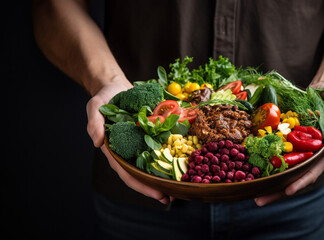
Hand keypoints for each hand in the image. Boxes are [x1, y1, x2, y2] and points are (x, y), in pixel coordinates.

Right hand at [86, 79, 173, 204]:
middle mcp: (129, 149)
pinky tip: (183, 162)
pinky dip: (171, 154)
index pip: (127, 172)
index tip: (157, 194)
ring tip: (180, 186)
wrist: (117, 86)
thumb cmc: (104, 98)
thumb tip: (97, 142)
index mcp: (115, 149)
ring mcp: (141, 142)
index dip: (142, 185)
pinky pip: (161, 146)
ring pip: (153, 163)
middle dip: (156, 187)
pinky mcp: (151, 133)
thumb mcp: (95, 107)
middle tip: (173, 198)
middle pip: (143, 173)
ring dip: (165, 175)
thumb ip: (94, 123)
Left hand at [254, 83, 323, 205]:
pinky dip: (263, 161)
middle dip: (276, 190)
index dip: (300, 182)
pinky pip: (273, 152)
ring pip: (280, 169)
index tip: (287, 191)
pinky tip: (248, 168)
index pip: (311, 172)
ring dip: (266, 181)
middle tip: (258, 201)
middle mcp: (308, 155)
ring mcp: (296, 148)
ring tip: (250, 192)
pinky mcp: (286, 139)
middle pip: (291, 177)